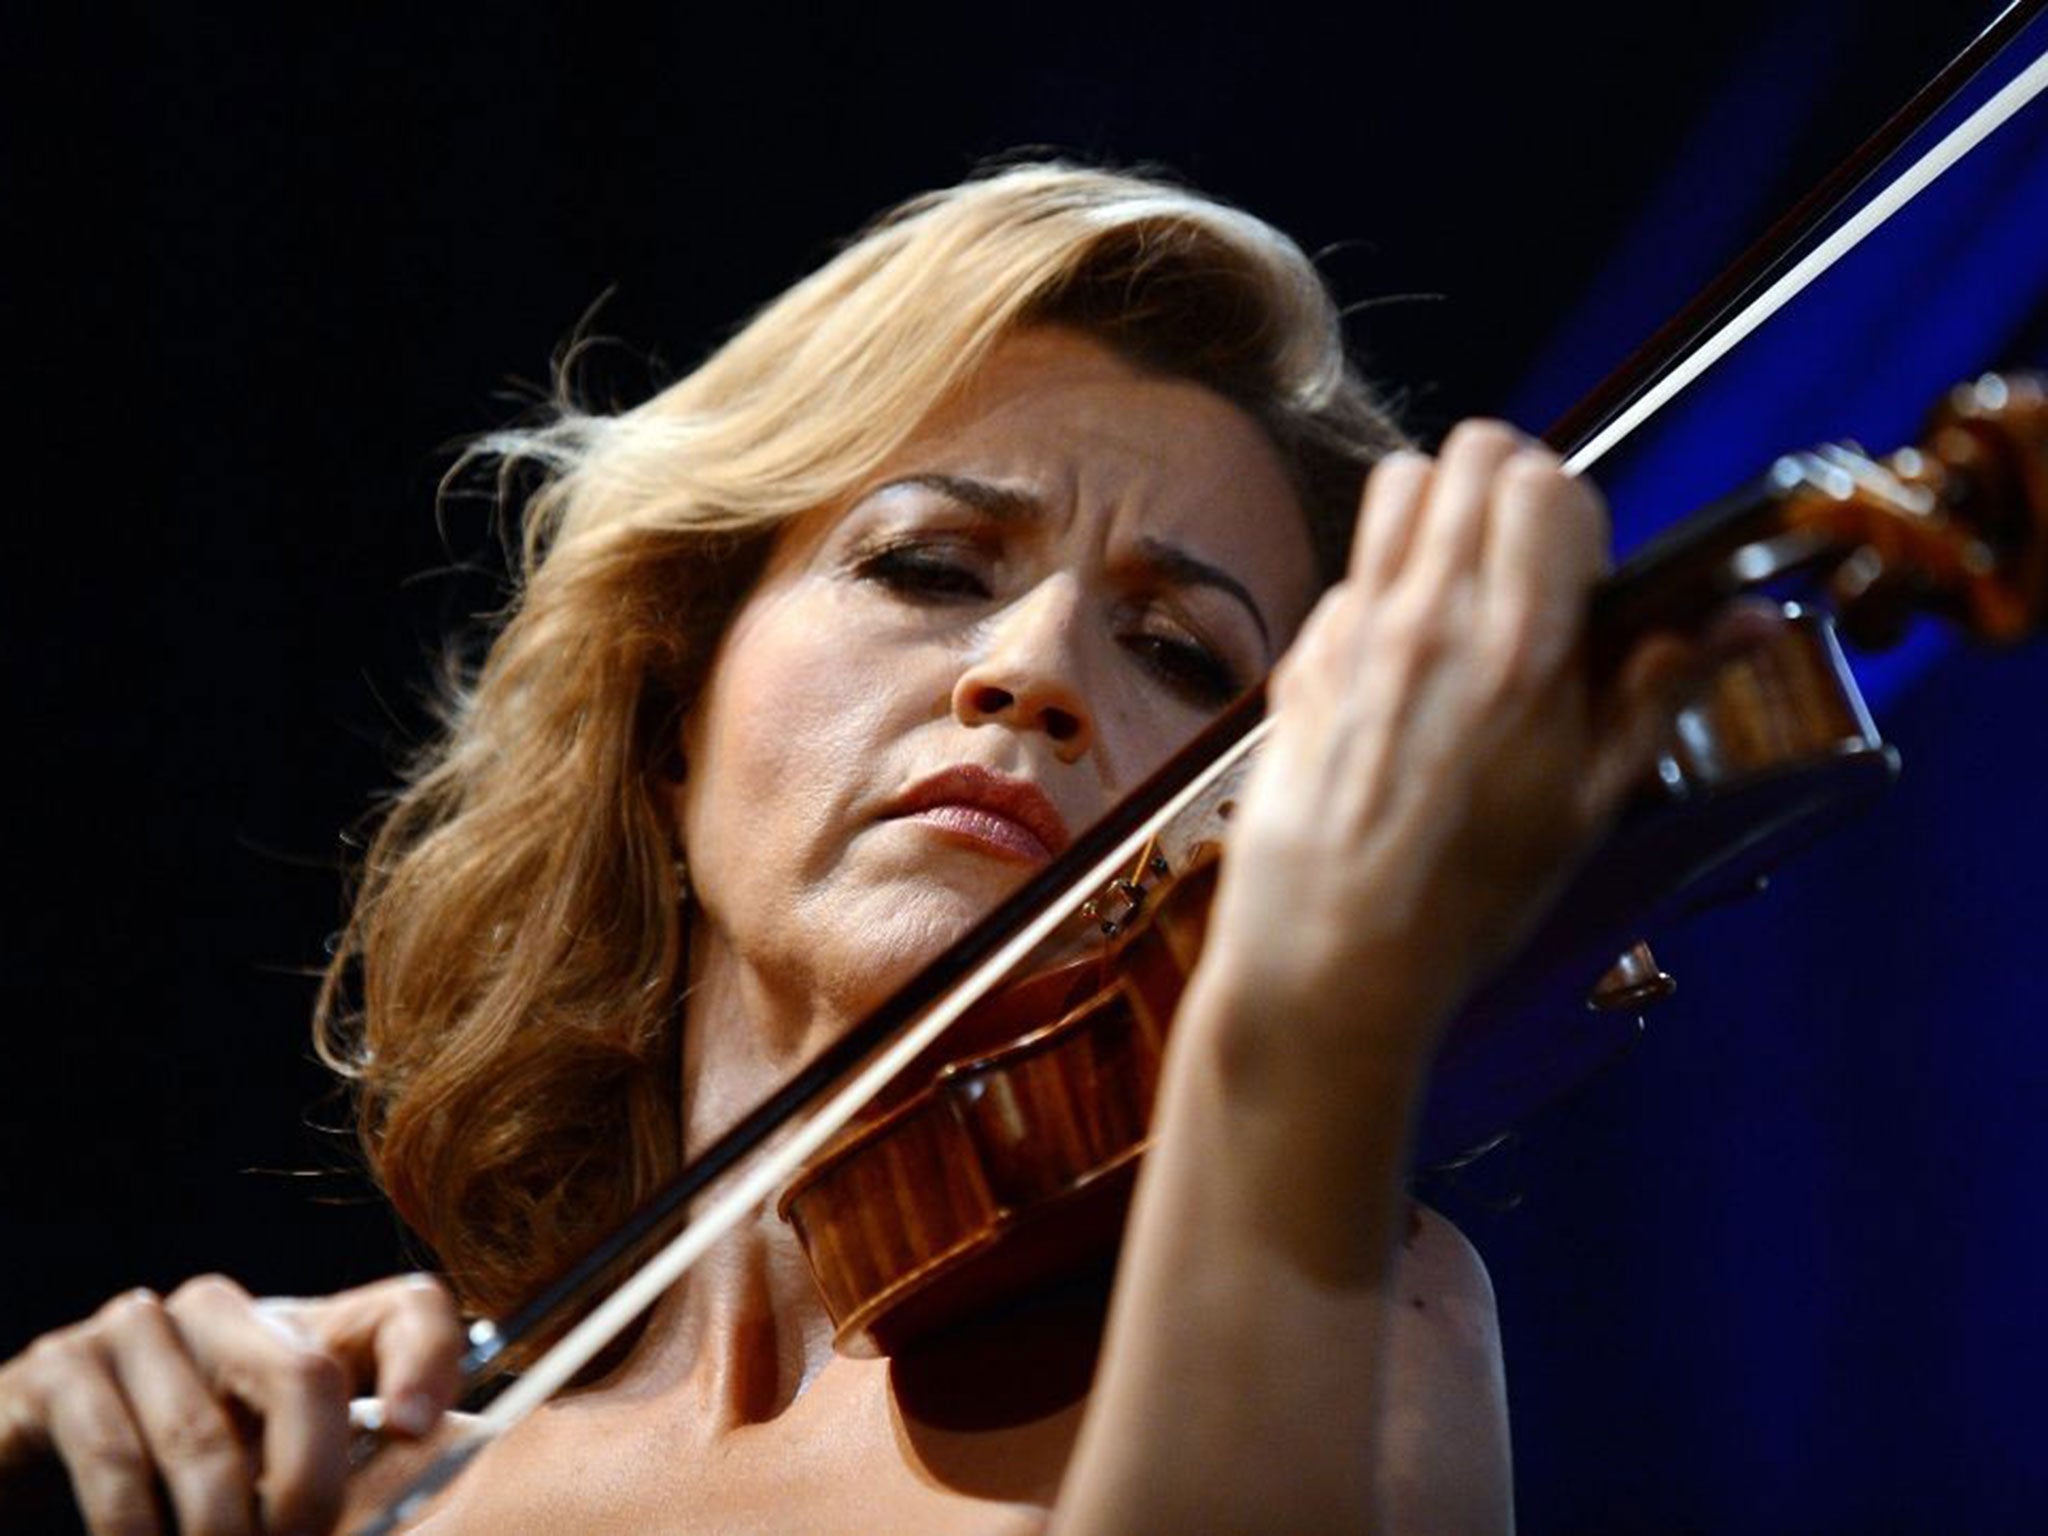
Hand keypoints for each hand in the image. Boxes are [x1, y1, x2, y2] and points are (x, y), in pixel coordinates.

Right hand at [0, 1273, 460, 1535]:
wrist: (31, 1491)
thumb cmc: (166, 1496)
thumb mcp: (265, 1481)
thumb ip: (326, 1478)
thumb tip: (392, 1504)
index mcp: (295, 1331)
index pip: (405, 1309)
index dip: (430, 1360)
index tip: (418, 1433)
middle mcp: (224, 1312)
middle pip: (310, 1373)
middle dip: (311, 1488)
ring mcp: (138, 1327)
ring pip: (208, 1438)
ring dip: (217, 1531)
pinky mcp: (59, 1367)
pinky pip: (117, 1459)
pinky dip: (135, 1532)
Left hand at [1209, 421, 1695, 1065]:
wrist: (1331, 957)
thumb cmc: (1466, 898)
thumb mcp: (1590, 803)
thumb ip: (1659, 690)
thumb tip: (1743, 621)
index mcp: (1519, 648)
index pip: (1549, 484)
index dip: (1577, 511)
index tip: (1582, 566)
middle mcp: (1430, 619)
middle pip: (1472, 455)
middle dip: (1512, 485)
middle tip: (1527, 557)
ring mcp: (1353, 632)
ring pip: (1397, 485)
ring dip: (1439, 509)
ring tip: (1464, 582)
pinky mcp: (1301, 659)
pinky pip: (1347, 577)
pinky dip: (1381, 591)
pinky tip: (1400, 662)